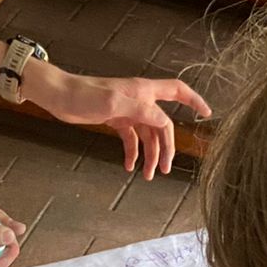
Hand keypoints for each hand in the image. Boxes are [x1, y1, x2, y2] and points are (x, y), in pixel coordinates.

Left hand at [34, 67, 211, 179]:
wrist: (59, 96)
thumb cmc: (83, 95)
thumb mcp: (113, 103)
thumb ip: (141, 111)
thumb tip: (164, 122)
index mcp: (143, 91)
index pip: (177, 91)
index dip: (194, 100)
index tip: (207, 114)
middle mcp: (139, 99)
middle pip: (162, 124)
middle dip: (166, 147)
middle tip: (164, 170)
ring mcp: (127, 110)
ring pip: (147, 134)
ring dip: (149, 155)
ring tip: (148, 175)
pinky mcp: (115, 119)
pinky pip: (131, 138)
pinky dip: (132, 152)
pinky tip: (128, 166)